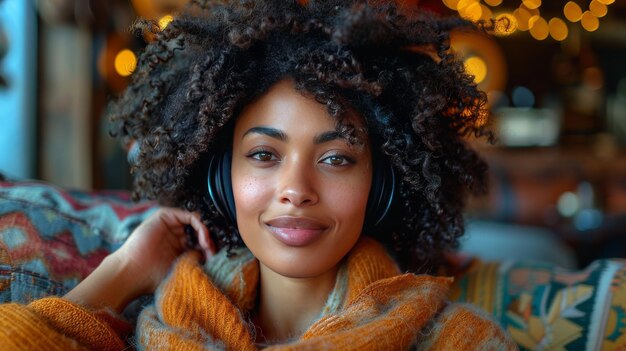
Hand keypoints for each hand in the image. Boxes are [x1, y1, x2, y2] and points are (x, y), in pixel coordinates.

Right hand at [65, 207, 214, 311]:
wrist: (133, 273)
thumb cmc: (153, 278)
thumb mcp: (181, 270)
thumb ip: (197, 261)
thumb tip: (214, 255)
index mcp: (181, 249)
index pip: (202, 243)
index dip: (212, 249)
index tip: (216, 259)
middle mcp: (176, 236)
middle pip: (201, 231)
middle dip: (211, 240)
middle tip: (214, 252)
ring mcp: (170, 226)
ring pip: (196, 223)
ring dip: (206, 232)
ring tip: (207, 245)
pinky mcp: (164, 217)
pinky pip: (188, 215)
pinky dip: (199, 224)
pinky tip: (202, 237)